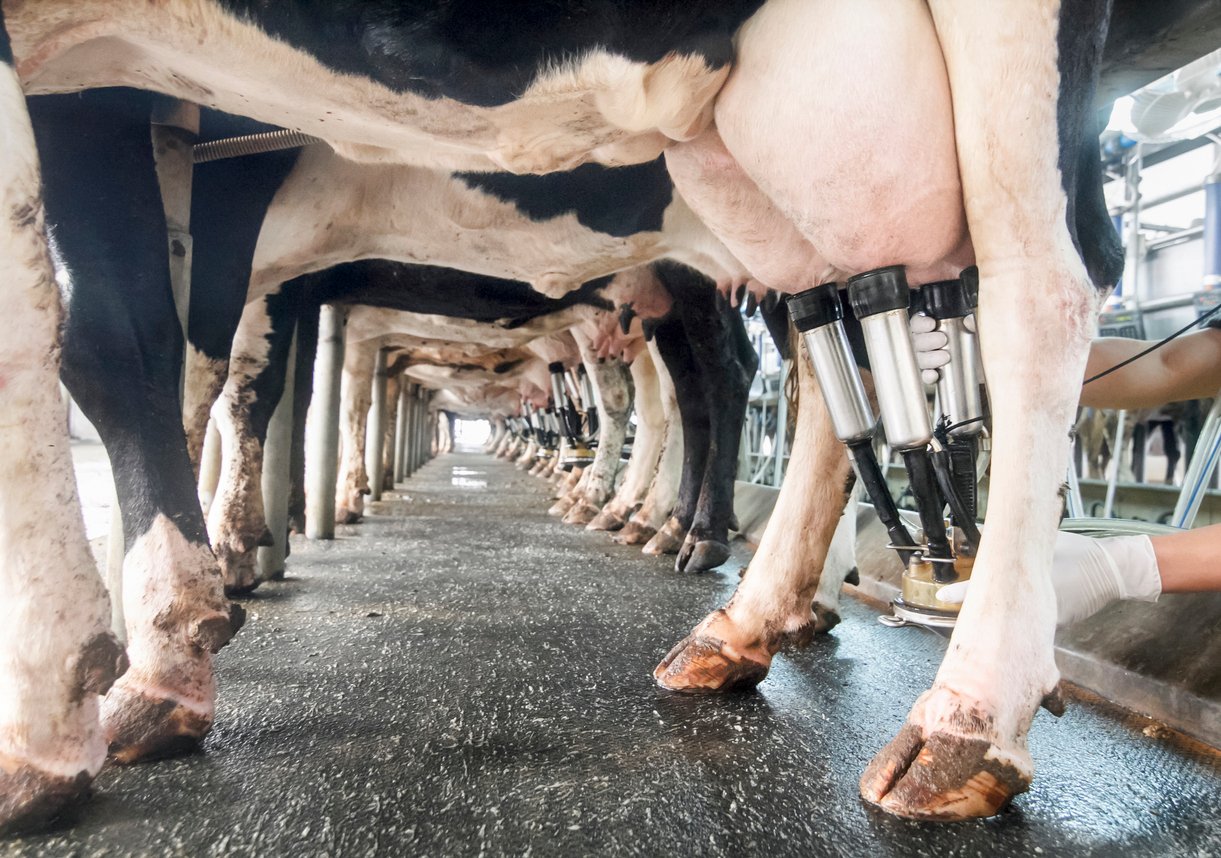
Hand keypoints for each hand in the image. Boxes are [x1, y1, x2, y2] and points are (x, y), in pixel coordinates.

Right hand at [909, 313, 976, 383]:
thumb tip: (968, 321)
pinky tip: (935, 374)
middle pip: (916, 341)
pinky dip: (928, 376)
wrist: (983, 366)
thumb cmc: (976, 344)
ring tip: (945, 357)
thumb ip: (972, 324)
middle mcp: (926, 343)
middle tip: (942, 339)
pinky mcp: (932, 375)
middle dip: (927, 340)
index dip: (921, 323)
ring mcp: (927, 360)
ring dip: (929, 358)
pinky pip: (924, 376)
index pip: (917, 323)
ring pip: (919, 358)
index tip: (931, 324)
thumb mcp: (976, 331)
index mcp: (932, 328)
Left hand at [936, 530, 1161, 626]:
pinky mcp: (1055, 623)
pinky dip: (1021, 618)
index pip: (984, 589)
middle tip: (955, 605)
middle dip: (974, 609)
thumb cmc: (1079, 553)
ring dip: (998, 614)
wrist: (1113, 571)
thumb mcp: (1045, 542)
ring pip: (1011, 619)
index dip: (960, 594)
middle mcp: (1032, 604)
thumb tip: (989, 531)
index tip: (941, 595)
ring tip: (983, 612)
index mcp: (1025, 582)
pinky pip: (1031, 622)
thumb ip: (1014, 541)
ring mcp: (1044, 617)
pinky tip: (1017, 613)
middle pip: (993, 610)